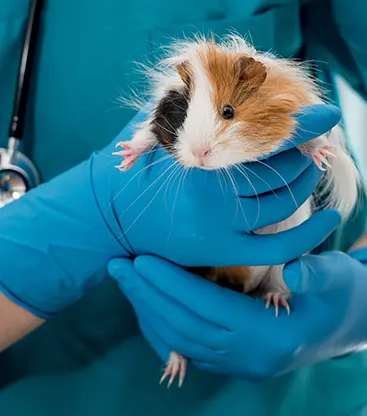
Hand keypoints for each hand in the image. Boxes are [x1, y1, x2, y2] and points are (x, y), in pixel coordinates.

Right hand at [0, 104, 339, 316]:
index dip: (302, 124)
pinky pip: (280, 246)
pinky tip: (329, 216)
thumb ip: (185, 97)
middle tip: (310, 142)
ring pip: (284, 199)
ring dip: (304, 178)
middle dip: (301, 151)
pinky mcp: (225, 250)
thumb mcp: (157, 125)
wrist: (116, 216)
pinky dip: (310, 233)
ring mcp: (220, 221)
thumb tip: (215, 66)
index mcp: (198, 150)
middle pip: (280, 165)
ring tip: (308, 165)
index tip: (328, 115)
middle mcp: (211, 186)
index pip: (265, 133)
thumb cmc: (141, 165)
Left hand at [109, 244, 366, 380]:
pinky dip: (161, 324)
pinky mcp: (232, 361)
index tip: (142, 258)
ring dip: (149, 308)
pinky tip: (144, 301)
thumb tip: (296, 270)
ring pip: (181, 339)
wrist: (343, 324)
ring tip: (125, 278)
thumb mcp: (336, 278)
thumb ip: (318, 275)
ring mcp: (240, 364)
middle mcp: (251, 357)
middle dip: (149, 294)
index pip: (211, 308)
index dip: (174, 283)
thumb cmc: (339, 294)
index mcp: (273, 337)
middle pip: (187, 325)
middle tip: (119, 265)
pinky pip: (186, 347)